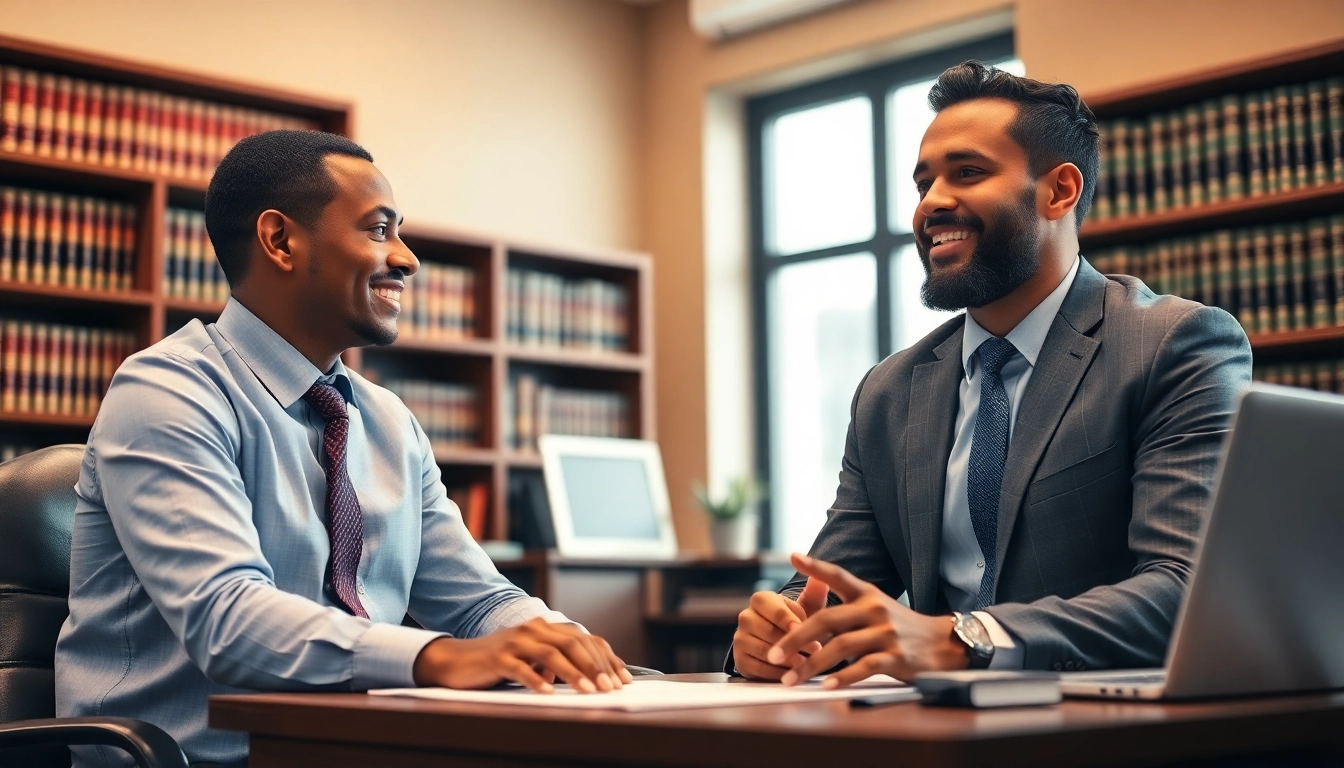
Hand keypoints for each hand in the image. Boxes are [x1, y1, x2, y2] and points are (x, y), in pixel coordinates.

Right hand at [413, 617, 632, 692]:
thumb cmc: (500, 662)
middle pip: (571, 643)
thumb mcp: (534, 659)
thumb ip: (559, 662)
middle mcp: (533, 629)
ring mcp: (514, 641)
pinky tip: (548, 692)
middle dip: (595, 666)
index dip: (606, 657)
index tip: (623, 678)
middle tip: (610, 687)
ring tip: (588, 691)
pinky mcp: (497, 657)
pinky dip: (535, 679)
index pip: (584, 639)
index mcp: (545, 628)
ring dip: (572, 673)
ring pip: (550, 653)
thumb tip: (592, 678)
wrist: (458, 660)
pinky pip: (519, 668)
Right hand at [732, 575, 828, 680]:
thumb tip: (820, 578)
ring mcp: (740, 639)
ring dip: (785, 658)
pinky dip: (776, 672)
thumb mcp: (808, 607)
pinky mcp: (740, 660)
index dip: (788, 620)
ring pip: (762, 649)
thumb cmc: (797, 622)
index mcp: (761, 600)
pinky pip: (757, 668)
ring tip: (805, 663)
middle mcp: (746, 616)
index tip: (803, 629)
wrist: (781, 643)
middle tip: (814, 650)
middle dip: (791, 642)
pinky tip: (791, 673)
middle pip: (766, 630)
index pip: (772, 608)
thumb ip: (814, 593)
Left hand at [768, 553, 967, 687]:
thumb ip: (847, 600)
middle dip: (795, 637)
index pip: (838, 576)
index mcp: (866, 594)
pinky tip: (826, 686)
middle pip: (827, 619)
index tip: (793, 556)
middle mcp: (874, 609)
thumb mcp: (876, 605)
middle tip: (774, 654)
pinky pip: (865, 667)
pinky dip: (843, 677)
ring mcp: (886, 633)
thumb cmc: (901, 626)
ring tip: (790, 679)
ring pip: (841, 646)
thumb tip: (811, 593)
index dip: (816, 567)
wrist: (944, 644)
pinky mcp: (897, 657)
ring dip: (812, 665)